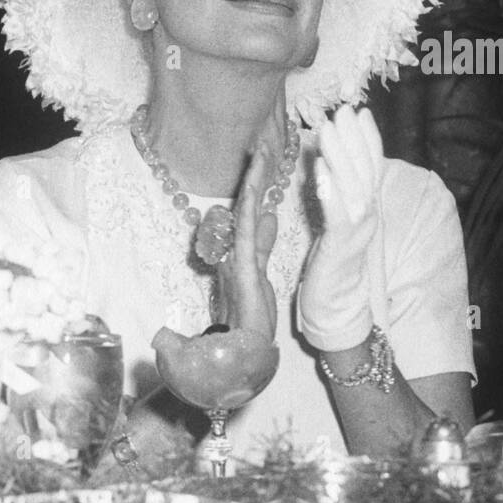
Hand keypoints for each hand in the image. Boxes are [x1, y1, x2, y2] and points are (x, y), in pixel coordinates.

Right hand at [215, 142, 280, 340]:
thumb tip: (267, 216)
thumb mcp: (259, 274)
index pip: (248, 213)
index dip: (255, 185)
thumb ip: (261, 244)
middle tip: (262, 145)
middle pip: (244, 207)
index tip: (263, 158)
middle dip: (254, 176)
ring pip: (244, 215)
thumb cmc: (249, 320)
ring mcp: (237, 261)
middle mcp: (235, 253)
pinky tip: (256, 192)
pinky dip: (249, 212)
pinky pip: (246, 235)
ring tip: (260, 155)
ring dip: (252, 185)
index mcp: (241, 253)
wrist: (243, 357)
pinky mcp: (242, 272)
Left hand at [299, 105, 383, 351]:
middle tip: (344, 111)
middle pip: (365, 170)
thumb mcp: (340, 218)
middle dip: (355, 138)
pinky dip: (330, 190)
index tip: (361, 112)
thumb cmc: (335, 258)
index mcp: (368, 205)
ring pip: (352, 186)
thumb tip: (331, 159)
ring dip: (341, 156)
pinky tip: (322, 170)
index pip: (373, 165)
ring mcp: (357, 230)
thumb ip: (339, 190)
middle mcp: (368, 214)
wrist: (337, 302)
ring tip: (330, 129)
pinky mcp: (340, 246)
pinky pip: (337, 214)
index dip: (369, 138)